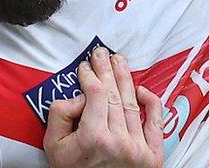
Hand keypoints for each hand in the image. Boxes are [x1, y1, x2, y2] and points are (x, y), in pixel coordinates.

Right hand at [44, 47, 163, 167]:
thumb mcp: (52, 146)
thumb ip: (60, 115)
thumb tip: (78, 96)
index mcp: (94, 139)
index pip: (95, 94)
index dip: (90, 76)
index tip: (84, 67)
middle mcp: (119, 142)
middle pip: (114, 94)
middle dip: (105, 69)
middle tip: (101, 53)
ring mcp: (138, 149)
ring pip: (132, 103)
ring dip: (125, 78)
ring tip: (119, 61)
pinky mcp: (153, 156)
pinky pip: (155, 122)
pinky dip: (151, 102)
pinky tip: (141, 88)